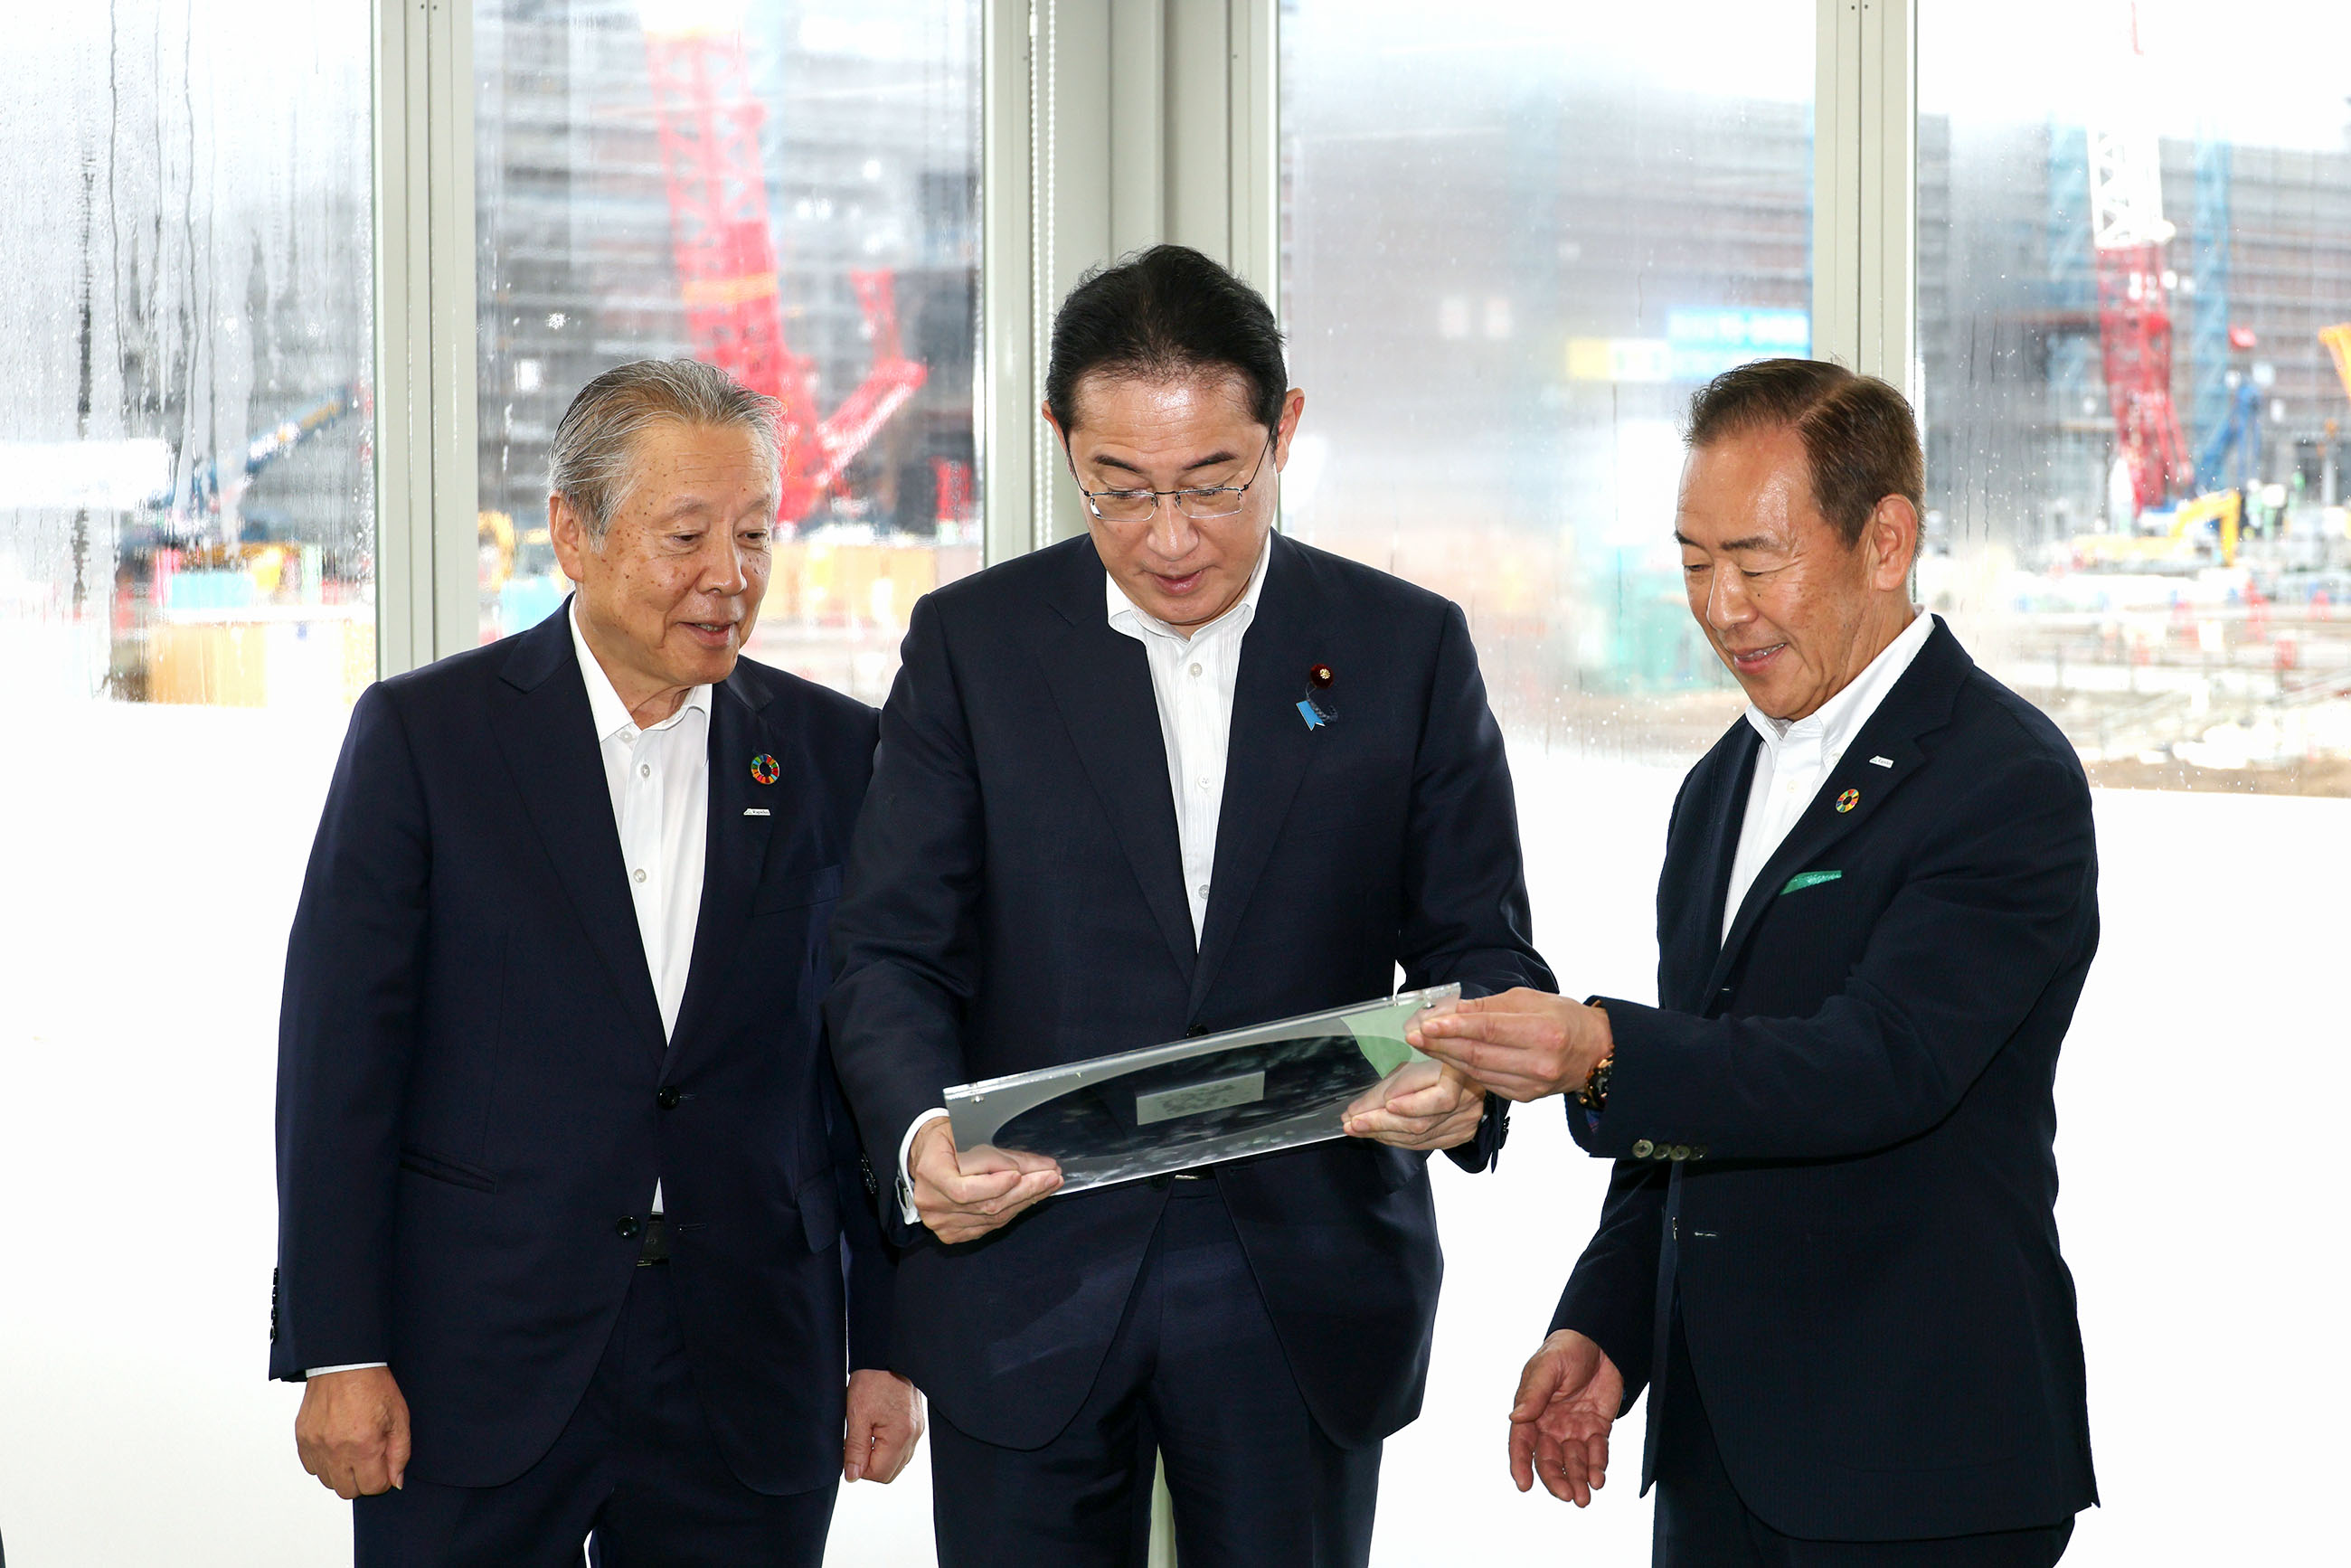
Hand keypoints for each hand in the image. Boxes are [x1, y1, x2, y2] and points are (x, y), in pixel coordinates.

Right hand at [295, 1366, 410, 1498]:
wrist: (344, 1363)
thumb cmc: (374, 1386)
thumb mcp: (399, 1417)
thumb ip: (400, 1453)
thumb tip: (395, 1481)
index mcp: (364, 1445)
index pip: (372, 1488)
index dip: (382, 1479)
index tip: (384, 1465)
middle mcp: (336, 1450)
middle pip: (348, 1491)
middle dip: (362, 1480)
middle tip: (369, 1458)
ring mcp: (316, 1446)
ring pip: (329, 1481)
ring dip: (342, 1472)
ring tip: (352, 1449)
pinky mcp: (302, 1439)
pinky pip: (312, 1467)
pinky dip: (324, 1462)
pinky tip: (336, 1445)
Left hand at [843, 1368, 923, 1482]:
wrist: (887, 1356)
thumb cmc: (873, 1380)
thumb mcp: (857, 1416)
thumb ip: (855, 1449)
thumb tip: (853, 1476)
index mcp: (900, 1436)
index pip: (880, 1474)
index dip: (860, 1468)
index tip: (850, 1451)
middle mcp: (914, 1436)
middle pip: (890, 1473)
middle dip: (870, 1465)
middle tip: (856, 1444)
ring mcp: (917, 1430)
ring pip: (898, 1462)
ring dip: (880, 1457)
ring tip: (866, 1434)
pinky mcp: (916, 1424)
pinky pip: (903, 1448)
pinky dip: (889, 1447)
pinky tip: (877, 1431)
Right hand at [909, 1116, 1062, 1244]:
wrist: (926, 1156)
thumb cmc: (948, 1141)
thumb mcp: (969, 1135)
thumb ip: (1000, 1155)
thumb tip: (1038, 1166)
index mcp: (930, 1174)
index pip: (965, 1189)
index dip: (995, 1185)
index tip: (1021, 1174)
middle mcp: (932, 1202)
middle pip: (986, 1205)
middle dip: (1025, 1190)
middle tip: (1051, 1177)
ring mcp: (941, 1222)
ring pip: (992, 1217)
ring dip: (1024, 1201)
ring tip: (1047, 1186)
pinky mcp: (951, 1233)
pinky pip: (989, 1226)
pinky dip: (1012, 1211)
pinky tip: (1028, 1199)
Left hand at [1341, 1058, 1486, 1149]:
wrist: (1466, 1079)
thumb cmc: (1434, 1067)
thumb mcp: (1410, 1068)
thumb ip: (1385, 1088)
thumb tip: (1354, 1112)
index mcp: (1460, 1072)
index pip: (1436, 1094)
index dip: (1405, 1102)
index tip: (1372, 1106)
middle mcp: (1467, 1100)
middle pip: (1421, 1121)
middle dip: (1381, 1123)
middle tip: (1353, 1123)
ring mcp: (1465, 1121)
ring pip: (1419, 1135)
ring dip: (1384, 1134)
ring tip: (1358, 1129)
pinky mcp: (1460, 1134)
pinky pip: (1424, 1144)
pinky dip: (1398, 1140)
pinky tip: (1380, 1135)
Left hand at [1408, 988, 1611, 1102]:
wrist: (1595, 1053)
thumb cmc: (1563, 1018)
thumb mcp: (1531, 1000)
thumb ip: (1489, 1007)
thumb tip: (1451, 1009)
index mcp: (1544, 1032)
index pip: (1489, 1030)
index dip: (1455, 1027)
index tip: (1427, 1024)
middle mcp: (1539, 1063)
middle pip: (1479, 1054)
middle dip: (1441, 1045)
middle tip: (1414, 1035)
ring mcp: (1532, 1085)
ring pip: (1478, 1072)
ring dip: (1446, 1058)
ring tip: (1423, 1044)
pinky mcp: (1525, 1097)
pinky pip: (1486, 1082)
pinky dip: (1463, 1070)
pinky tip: (1447, 1058)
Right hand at [1509, 1330, 1624, 1506]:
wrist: (1600, 1340)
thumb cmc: (1566, 1349)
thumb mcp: (1547, 1367)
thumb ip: (1533, 1393)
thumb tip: (1515, 1417)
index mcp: (1532, 1410)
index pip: (1522, 1442)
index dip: (1520, 1464)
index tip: (1524, 1485)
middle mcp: (1551, 1425)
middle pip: (1549, 1459)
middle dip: (1556, 1479)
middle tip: (1567, 1495)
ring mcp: (1574, 1428)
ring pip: (1573, 1461)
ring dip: (1578, 1480)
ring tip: (1585, 1497)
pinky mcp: (1597, 1428)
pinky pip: (1596, 1452)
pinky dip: (1598, 1466)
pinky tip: (1599, 1478)